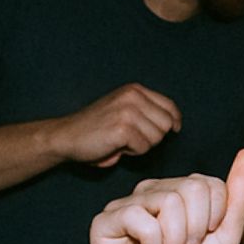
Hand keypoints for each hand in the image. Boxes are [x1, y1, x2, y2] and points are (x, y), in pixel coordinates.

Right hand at [55, 84, 182, 168]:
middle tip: (131, 137)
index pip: (169, 106)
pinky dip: (132, 152)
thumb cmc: (97, 129)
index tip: (175, 129)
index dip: (174, 121)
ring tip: (121, 141)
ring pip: (156, 138)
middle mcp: (133, 96)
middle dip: (153, 137)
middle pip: (166, 125)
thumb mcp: (124, 111)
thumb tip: (173, 124)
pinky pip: (143, 148)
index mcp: (135, 90)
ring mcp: (128, 111)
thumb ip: (145, 112)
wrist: (68, 136)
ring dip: (142, 145)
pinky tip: (116, 146)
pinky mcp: (123, 128)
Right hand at [91, 149, 243, 243]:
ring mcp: (126, 204)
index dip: (215, 219)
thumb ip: (237, 194)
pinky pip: (139, 218)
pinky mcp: (105, 221)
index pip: (209, 184)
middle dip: (196, 231)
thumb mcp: (224, 235)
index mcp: (178, 191)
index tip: (202, 242)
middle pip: (191, 188)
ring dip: (175, 243)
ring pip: (168, 202)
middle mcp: (151, 191)